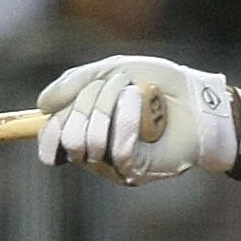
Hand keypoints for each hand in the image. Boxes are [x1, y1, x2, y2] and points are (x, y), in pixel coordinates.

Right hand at [36, 55, 238, 184]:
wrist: (199, 99)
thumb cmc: (160, 86)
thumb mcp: (115, 70)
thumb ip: (77, 82)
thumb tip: (41, 105)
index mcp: (88, 128)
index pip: (54, 135)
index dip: (47, 127)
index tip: (48, 113)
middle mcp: (98, 152)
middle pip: (69, 132)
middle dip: (89, 100)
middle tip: (118, 84)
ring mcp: (116, 165)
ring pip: (89, 140)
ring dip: (109, 103)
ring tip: (135, 90)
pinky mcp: (137, 170)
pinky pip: (117, 148)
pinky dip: (126, 117)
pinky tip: (139, 98)